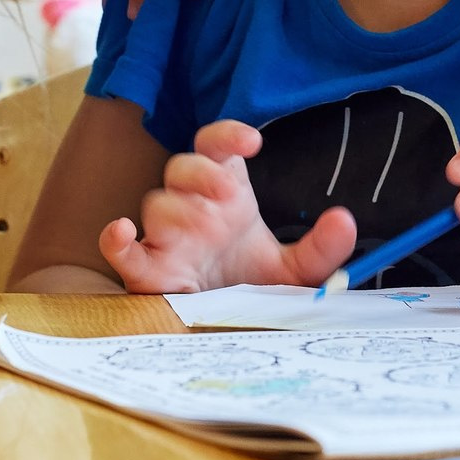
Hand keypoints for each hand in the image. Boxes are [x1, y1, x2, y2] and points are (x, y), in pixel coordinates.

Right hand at [99, 120, 357, 292]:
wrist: (228, 324)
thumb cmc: (255, 284)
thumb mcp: (297, 271)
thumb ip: (322, 249)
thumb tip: (344, 220)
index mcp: (225, 192)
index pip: (215, 145)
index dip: (227, 135)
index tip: (252, 142)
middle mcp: (191, 205)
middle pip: (180, 166)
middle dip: (201, 175)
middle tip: (227, 197)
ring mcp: (164, 235)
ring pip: (156, 202)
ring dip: (178, 211)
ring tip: (204, 232)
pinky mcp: (145, 268)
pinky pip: (118, 248)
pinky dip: (115, 238)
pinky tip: (122, 231)